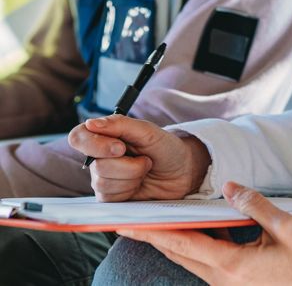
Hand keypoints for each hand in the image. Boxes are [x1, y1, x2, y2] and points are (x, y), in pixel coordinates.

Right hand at [67, 114, 210, 201]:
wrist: (183, 172)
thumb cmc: (166, 148)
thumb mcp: (147, 131)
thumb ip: (120, 124)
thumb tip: (90, 123)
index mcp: (106, 135)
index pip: (78, 137)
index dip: (94, 144)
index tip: (120, 147)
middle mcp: (100, 157)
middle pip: (96, 166)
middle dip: (127, 165)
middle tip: (144, 159)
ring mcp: (104, 178)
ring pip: (103, 183)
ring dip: (132, 177)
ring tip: (144, 169)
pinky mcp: (111, 198)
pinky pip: (110, 198)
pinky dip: (130, 190)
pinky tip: (140, 183)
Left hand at [116, 181, 291, 284]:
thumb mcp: (288, 229)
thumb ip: (256, 206)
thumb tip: (231, 186)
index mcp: (231, 265)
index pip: (183, 243)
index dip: (154, 231)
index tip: (129, 223)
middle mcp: (222, 279)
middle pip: (179, 254)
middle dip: (153, 237)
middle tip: (128, 221)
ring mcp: (226, 285)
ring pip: (189, 260)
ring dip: (170, 242)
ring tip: (151, 223)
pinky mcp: (234, 285)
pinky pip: (205, 264)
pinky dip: (191, 247)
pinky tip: (191, 232)